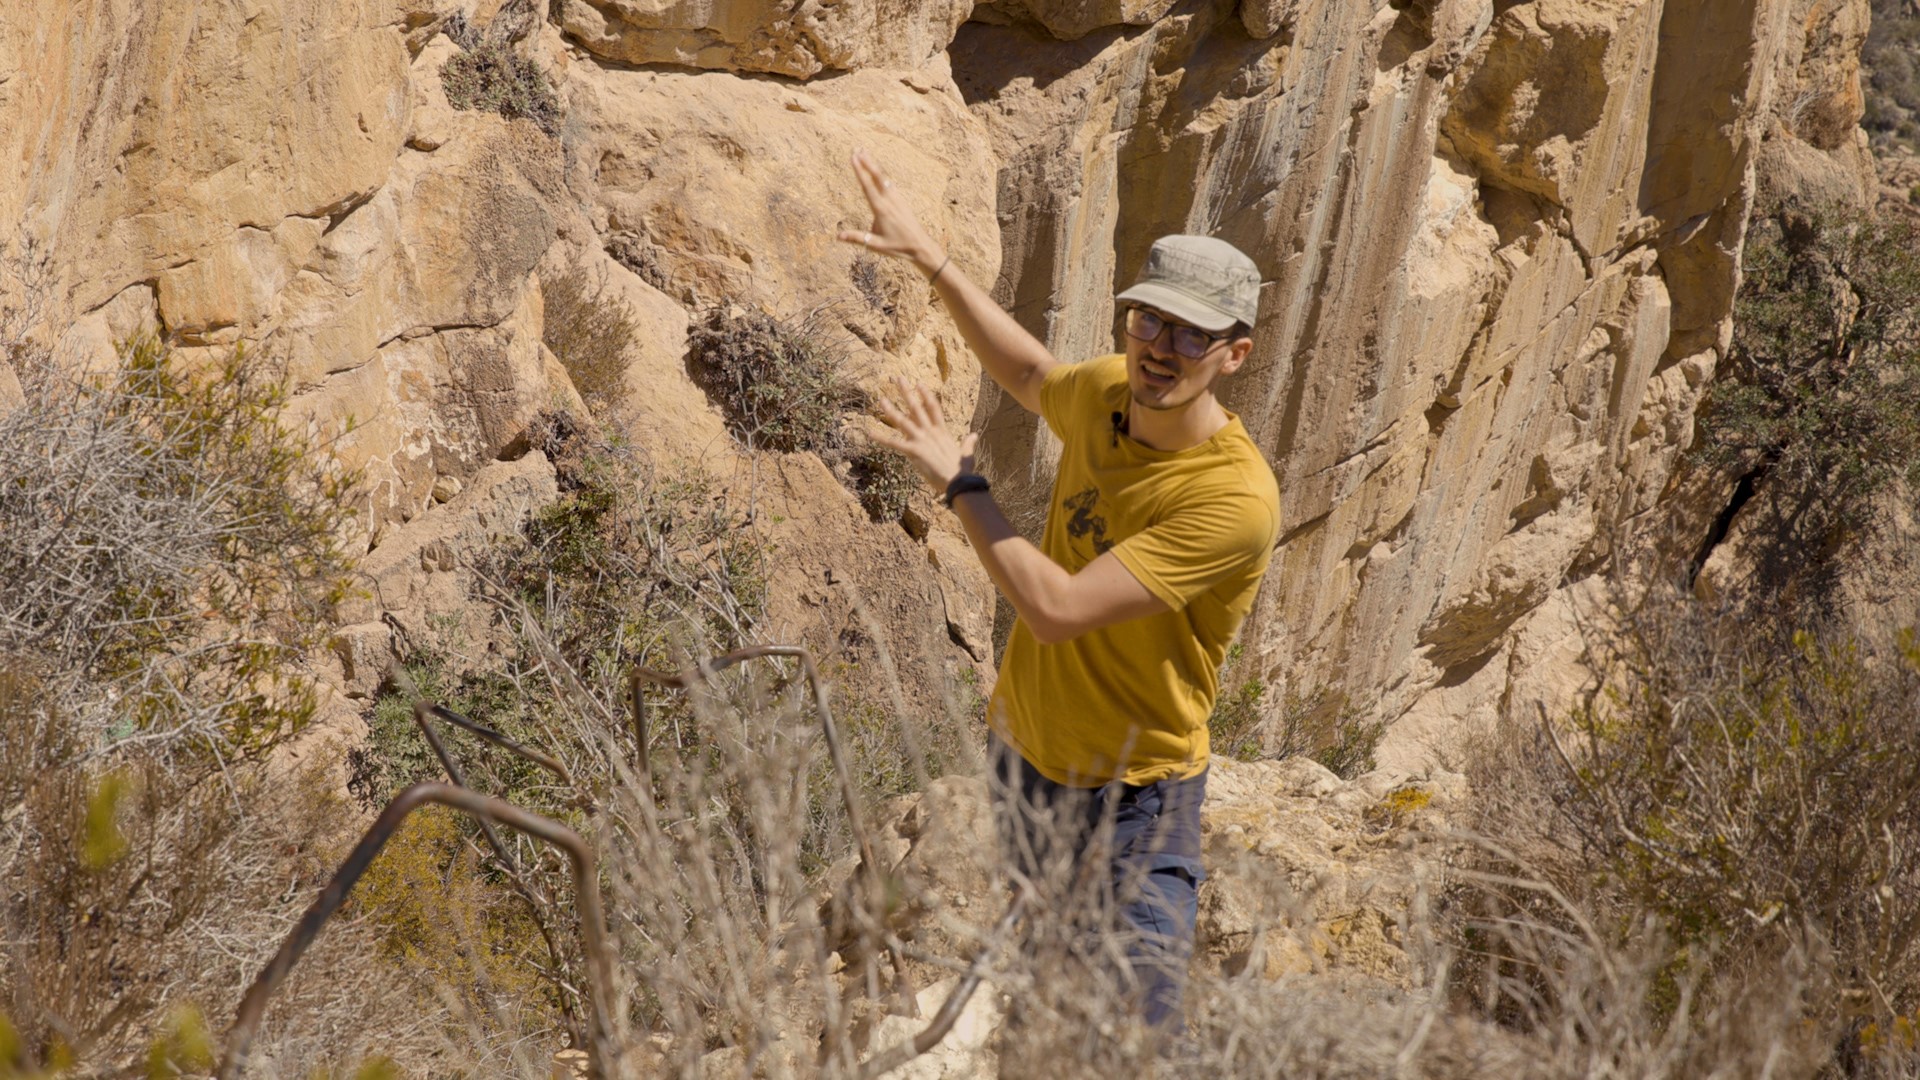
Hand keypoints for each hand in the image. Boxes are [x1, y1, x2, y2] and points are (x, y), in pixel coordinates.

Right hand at [838, 150, 944, 276]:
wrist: (921, 246)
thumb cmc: (899, 247)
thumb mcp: (876, 245)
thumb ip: (857, 239)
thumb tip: (838, 236)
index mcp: (881, 209)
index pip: (867, 186)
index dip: (860, 170)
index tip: (853, 158)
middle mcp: (889, 200)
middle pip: (876, 176)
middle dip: (866, 161)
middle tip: (857, 148)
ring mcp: (897, 199)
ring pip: (883, 178)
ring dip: (874, 165)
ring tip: (865, 154)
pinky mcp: (902, 201)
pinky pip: (890, 184)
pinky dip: (881, 175)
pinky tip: (879, 172)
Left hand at [871, 378, 978, 490]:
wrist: (958, 482)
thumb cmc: (962, 470)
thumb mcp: (966, 454)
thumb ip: (968, 443)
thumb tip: (974, 435)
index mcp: (942, 432)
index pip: (933, 408)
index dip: (926, 394)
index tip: (919, 383)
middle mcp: (930, 432)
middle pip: (917, 408)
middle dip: (907, 393)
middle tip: (898, 379)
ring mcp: (921, 440)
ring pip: (903, 421)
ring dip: (891, 410)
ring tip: (881, 399)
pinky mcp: (914, 452)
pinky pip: (894, 443)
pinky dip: (881, 437)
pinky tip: (869, 432)